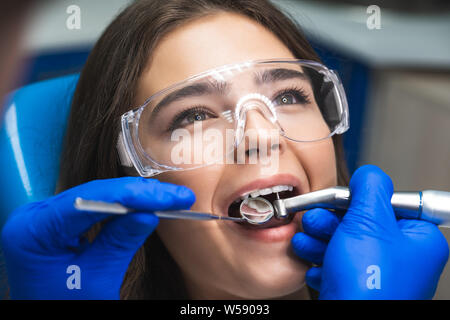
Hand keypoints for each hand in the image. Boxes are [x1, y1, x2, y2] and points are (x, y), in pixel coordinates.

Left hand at [1, 177, 194, 298]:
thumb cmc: (64, 309)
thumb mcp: (95, 280)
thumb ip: (119, 243)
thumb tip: (148, 213)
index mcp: (33, 230)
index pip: (90, 200)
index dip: (134, 195)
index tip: (169, 197)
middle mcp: (34, 216)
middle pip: (95, 194)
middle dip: (140, 195)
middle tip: (178, 197)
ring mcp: (45, 217)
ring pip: (98, 197)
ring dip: (135, 198)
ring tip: (169, 198)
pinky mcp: (57, 223)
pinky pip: (93, 207)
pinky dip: (122, 207)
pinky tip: (145, 204)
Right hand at [296, 165, 448, 298]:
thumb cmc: (368, 285)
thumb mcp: (369, 222)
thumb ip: (370, 189)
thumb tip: (369, 175)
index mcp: (417, 240)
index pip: (389, 204)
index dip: (360, 201)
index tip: (342, 200)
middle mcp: (401, 258)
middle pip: (361, 223)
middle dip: (331, 220)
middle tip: (315, 219)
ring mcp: (378, 274)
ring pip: (345, 243)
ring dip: (320, 239)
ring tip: (306, 241)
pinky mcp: (358, 288)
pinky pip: (338, 265)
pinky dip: (322, 261)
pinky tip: (312, 262)